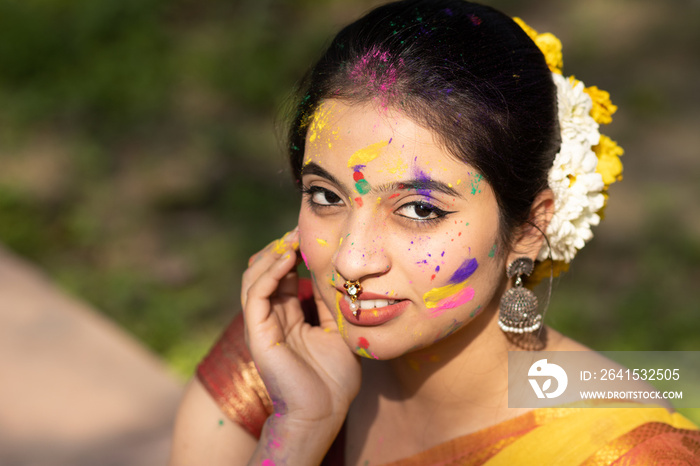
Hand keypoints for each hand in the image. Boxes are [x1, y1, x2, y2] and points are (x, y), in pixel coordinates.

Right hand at [241, 227, 360, 431]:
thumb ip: (330, 305)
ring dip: (272, 255)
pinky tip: (286, 259)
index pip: (283, 276)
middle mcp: (272, 317)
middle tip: (298, 230)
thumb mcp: (337, 330)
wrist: (324, 411)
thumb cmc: (333, 378)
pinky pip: (256, 295)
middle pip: (265, 271)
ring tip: (291, 240)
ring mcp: (262, 325)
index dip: (293, 254)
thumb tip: (336, 277)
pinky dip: (269, 273)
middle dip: (280, 247)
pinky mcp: (258, 333)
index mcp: (288, 317)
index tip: (309, 236)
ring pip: (254, 278)